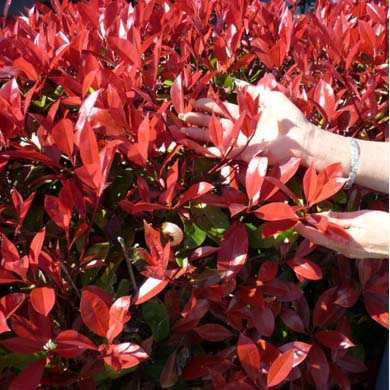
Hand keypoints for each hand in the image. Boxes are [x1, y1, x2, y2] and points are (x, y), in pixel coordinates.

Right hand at [179, 80, 313, 163]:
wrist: (298, 138)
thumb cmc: (287, 117)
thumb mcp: (269, 96)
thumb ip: (251, 90)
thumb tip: (235, 80)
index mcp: (243, 112)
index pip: (219, 107)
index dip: (206, 104)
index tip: (193, 100)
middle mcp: (237, 126)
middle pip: (211, 122)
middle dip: (196, 119)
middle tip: (180, 115)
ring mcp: (237, 140)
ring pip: (212, 136)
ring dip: (196, 135)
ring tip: (181, 131)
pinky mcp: (240, 153)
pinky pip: (220, 151)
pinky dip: (206, 150)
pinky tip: (193, 147)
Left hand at [295, 210, 388, 258]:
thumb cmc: (385, 228)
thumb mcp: (361, 219)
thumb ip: (339, 219)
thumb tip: (320, 216)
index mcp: (342, 243)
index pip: (315, 235)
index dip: (302, 228)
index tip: (291, 219)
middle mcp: (343, 250)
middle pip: (319, 239)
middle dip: (306, 229)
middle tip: (295, 218)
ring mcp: (349, 252)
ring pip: (326, 240)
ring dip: (315, 231)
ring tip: (306, 220)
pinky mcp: (355, 250)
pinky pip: (335, 241)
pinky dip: (326, 233)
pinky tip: (324, 226)